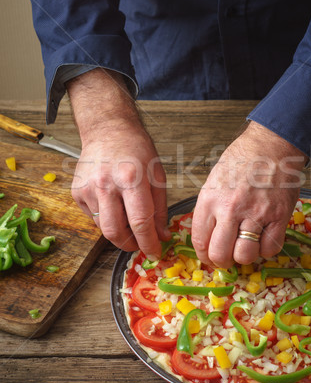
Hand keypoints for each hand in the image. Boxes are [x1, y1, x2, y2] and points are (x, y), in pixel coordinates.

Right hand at [67, 69, 168, 256]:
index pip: (140, 222)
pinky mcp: (76, 192)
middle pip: (115, 232)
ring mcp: (88, 188)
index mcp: (131, 178)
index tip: (154, 252)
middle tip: (140, 245)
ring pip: (102, 227)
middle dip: (130, 245)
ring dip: (118, 232)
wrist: (108, 130)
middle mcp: (105, 184)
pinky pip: (92, 216)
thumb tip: (161, 236)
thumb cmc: (136, 149)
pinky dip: (105, 218)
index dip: (148, 243)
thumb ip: (159, 208)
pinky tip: (113, 204)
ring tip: (129, 221)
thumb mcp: (157, 175)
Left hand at [191, 121, 306, 267]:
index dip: (204, 256)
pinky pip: (271, 248)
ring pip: (245, 256)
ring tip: (246, 246)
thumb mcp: (214, 180)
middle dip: (222, 262)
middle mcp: (231, 209)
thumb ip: (210, 208)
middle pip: (220, 254)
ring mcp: (256, 213)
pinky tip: (264, 238)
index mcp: (210, 199)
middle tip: (228, 257)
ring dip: (245, 257)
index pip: (200, 241)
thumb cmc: (243, 159)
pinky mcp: (279, 216)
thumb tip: (207, 236)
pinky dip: (266, 249)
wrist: (272, 145)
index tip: (210, 257)